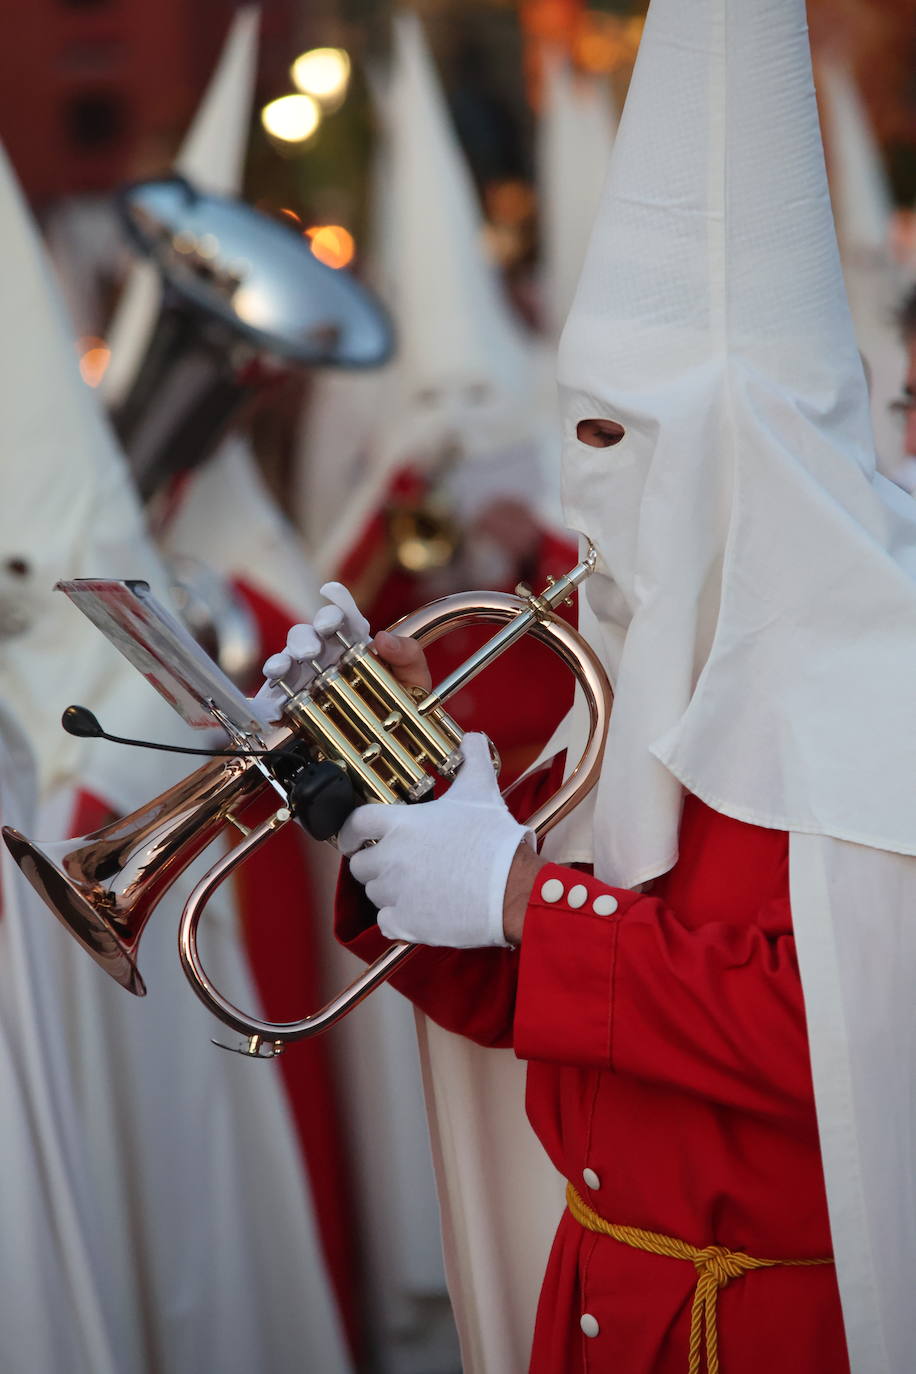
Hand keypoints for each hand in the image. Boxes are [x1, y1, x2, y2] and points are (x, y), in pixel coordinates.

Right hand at [253, 583, 430, 721]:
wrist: (391, 750)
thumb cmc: (401, 707)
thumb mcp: (413, 680)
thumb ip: (407, 655)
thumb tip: (383, 638)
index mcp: (352, 643)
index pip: (339, 617)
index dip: (334, 604)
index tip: (331, 595)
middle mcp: (324, 657)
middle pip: (304, 635)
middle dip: (304, 638)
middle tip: (312, 651)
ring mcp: (306, 681)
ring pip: (284, 661)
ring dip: (281, 663)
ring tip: (282, 671)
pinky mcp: (292, 707)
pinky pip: (273, 699)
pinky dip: (269, 701)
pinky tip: (273, 706)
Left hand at [338, 733, 534, 947]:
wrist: (513, 889)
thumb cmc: (495, 840)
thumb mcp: (481, 791)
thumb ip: (471, 759)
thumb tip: (473, 738)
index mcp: (401, 824)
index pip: (355, 823)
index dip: (351, 831)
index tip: (353, 837)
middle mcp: (391, 857)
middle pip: (361, 864)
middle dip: (375, 863)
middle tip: (400, 863)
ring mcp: (396, 893)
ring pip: (374, 893)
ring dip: (389, 890)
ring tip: (418, 886)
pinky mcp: (406, 923)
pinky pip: (387, 922)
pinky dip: (399, 919)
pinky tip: (420, 911)